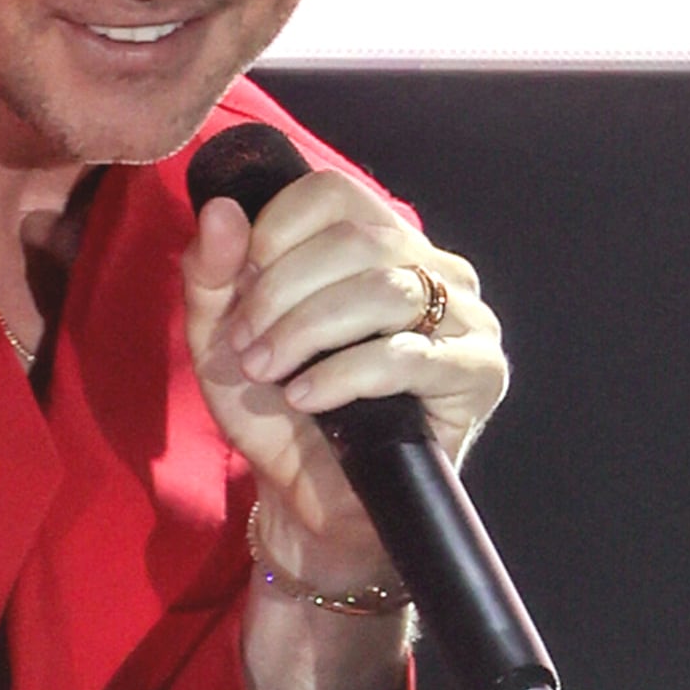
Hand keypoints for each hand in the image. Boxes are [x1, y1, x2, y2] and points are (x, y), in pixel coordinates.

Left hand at [181, 171, 507, 590]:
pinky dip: (343, 374)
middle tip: (248, 346)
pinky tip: (307, 397)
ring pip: (385, 288)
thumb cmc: (273, 409)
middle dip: (283, 291)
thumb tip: (220, 208)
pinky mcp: (478, 372)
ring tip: (269, 371)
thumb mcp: (221, 335)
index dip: (276, 231)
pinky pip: (408, 355)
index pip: (332, 192)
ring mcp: (464, 317)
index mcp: (377, 241)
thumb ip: (212, 271)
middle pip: (357, 237)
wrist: (308, 497)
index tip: (241, 287)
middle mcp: (430, 267)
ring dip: (307, 330)